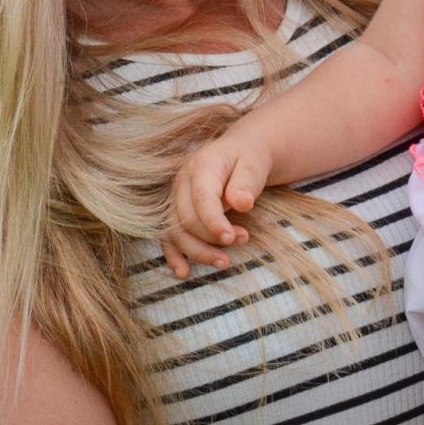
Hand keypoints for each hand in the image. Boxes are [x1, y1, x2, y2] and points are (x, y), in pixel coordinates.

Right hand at [162, 135, 270, 277]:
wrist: (241, 152)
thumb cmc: (249, 159)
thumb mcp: (255, 164)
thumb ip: (247, 182)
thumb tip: (241, 204)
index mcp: (202, 165)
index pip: (202, 198)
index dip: (214, 222)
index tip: (231, 238)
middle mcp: (182, 180)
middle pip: (186, 218)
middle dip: (211, 238)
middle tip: (242, 241)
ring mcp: (176, 196)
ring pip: (176, 231)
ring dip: (198, 251)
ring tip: (224, 262)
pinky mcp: (176, 211)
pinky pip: (168, 236)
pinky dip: (174, 256)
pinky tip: (183, 272)